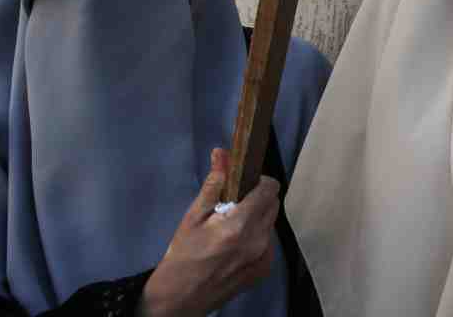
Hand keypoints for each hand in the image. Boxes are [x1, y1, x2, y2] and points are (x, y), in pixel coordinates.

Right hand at [139, 149, 279, 316]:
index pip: (269, 189)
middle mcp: (258, 240)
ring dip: (258, 218)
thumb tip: (222, 153)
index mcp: (240, 225)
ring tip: (232, 228)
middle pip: (273, 204)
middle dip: (257, 198)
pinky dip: (257, 237)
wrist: (179, 298)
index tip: (244, 184)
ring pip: (270, 223)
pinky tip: (235, 245)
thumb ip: (213, 184)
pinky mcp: (264, 270)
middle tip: (233, 205)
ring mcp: (264, 257)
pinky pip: (268, 242)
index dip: (259, 181)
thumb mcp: (193, 216)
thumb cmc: (182, 255)